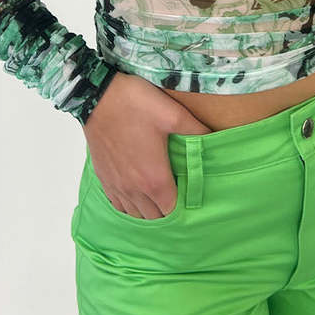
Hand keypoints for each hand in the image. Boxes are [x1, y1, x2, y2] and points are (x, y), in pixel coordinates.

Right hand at [81, 72, 213, 218]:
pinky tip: (137, 192)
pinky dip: (130, 205)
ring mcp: (117, 185)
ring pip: (135, 214)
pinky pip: (118, 205)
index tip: (191, 195)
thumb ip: (197, 130)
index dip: (184, 207)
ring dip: (149, 210)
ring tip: (159, 196)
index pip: (173, 211)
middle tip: (178, 194)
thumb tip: (217, 137)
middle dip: (168, 211)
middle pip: (155, 217)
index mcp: (154, 179)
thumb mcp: (174, 114)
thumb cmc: (135, 105)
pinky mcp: (104, 178)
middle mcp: (134, 189)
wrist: (97, 96)